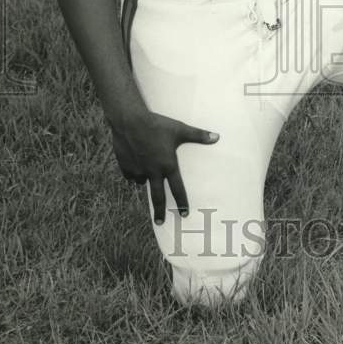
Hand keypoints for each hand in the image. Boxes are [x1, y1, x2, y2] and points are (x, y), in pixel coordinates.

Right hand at [108, 106, 219, 223]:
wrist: (129, 120)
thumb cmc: (157, 124)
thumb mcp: (180, 129)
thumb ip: (198, 136)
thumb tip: (217, 137)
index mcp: (167, 165)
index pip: (177, 189)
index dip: (182, 202)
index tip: (184, 214)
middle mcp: (153, 171)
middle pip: (157, 197)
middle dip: (159, 211)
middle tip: (160, 222)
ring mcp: (138, 170)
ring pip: (142, 182)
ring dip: (146, 181)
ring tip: (148, 172)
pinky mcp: (125, 166)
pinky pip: (131, 175)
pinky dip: (134, 173)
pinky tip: (136, 163)